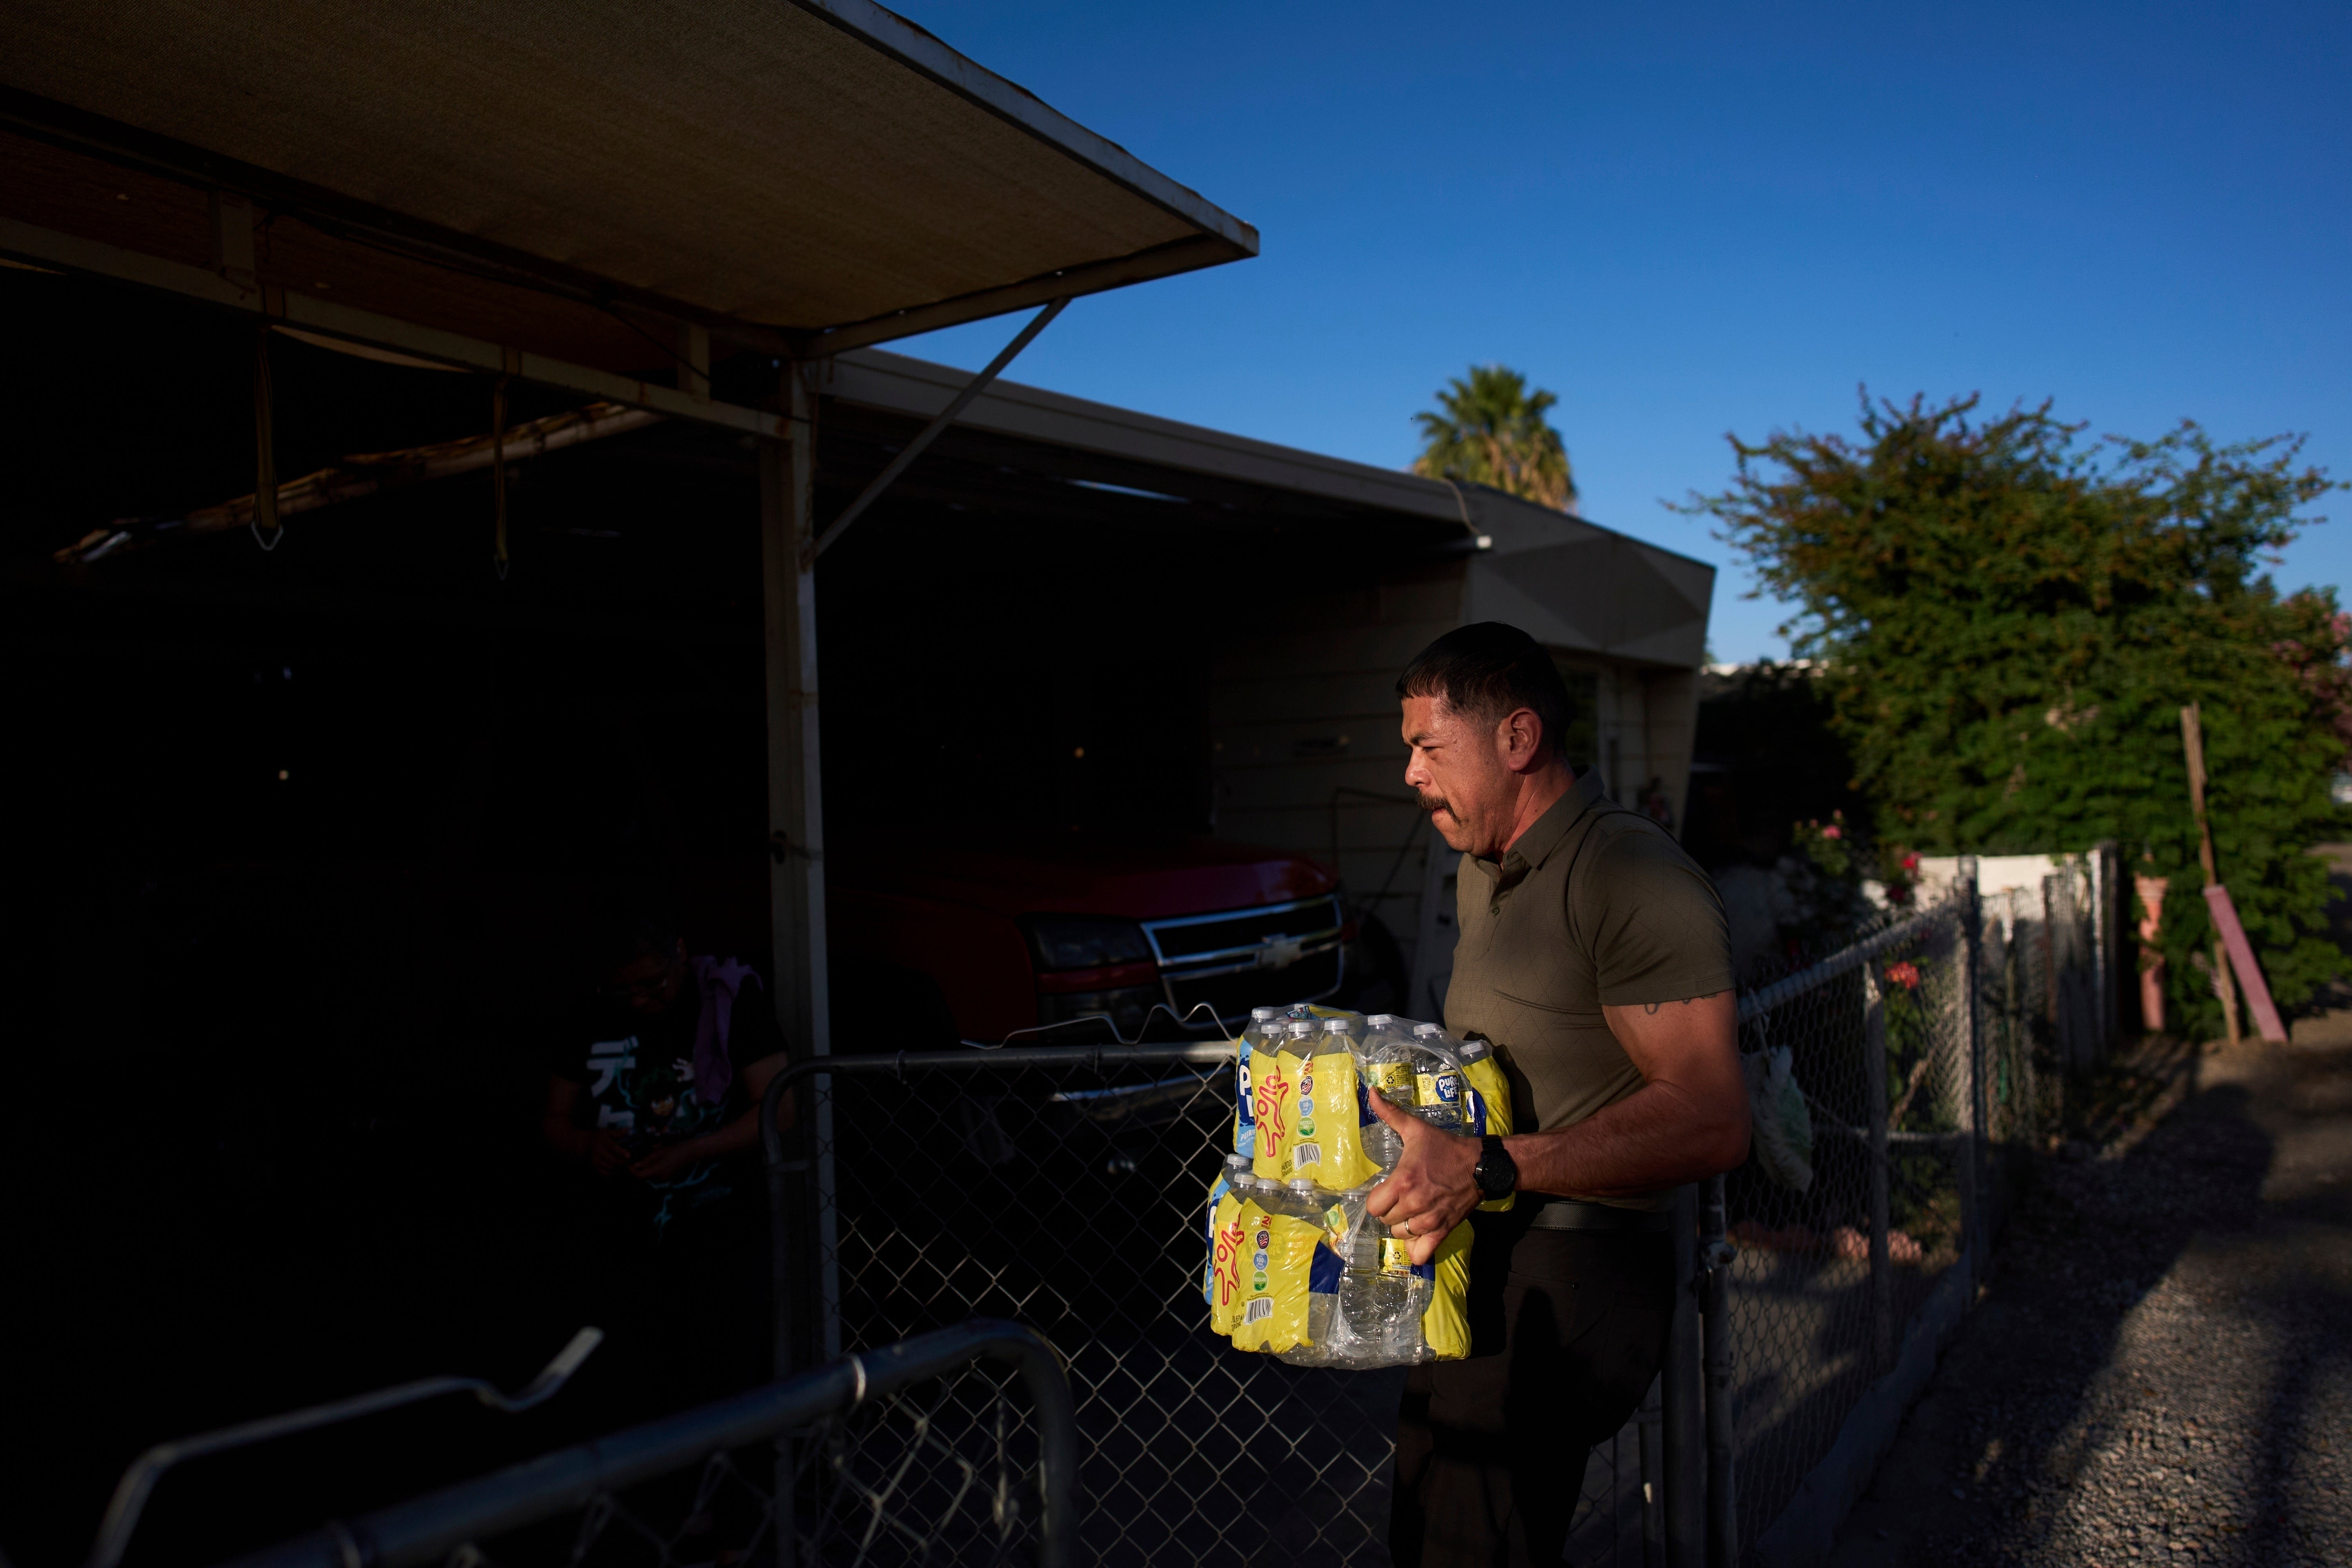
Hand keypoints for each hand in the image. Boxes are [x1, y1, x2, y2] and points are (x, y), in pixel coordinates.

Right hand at [583, 1130, 630, 1176]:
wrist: (583, 1144)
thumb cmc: (597, 1137)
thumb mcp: (606, 1132)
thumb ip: (617, 1133)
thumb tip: (628, 1130)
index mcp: (603, 1142)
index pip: (613, 1148)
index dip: (621, 1152)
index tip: (628, 1155)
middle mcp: (599, 1152)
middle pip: (613, 1160)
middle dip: (623, 1162)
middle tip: (631, 1162)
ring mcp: (596, 1161)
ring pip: (610, 1167)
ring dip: (619, 1168)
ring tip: (626, 1166)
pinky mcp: (594, 1167)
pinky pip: (605, 1173)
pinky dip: (612, 1173)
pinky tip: (617, 1170)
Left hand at [629, 1142, 700, 1182]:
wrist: (691, 1152)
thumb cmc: (675, 1148)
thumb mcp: (659, 1152)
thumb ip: (646, 1160)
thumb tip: (635, 1166)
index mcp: (657, 1171)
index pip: (639, 1175)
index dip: (631, 1170)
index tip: (628, 1163)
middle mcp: (660, 1178)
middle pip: (643, 1176)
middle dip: (637, 1169)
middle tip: (634, 1159)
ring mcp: (664, 1179)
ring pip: (648, 1176)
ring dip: (644, 1169)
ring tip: (643, 1158)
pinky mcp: (667, 1177)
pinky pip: (655, 1175)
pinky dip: (651, 1170)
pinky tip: (653, 1161)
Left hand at [1362, 1093, 1480, 1264]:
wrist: (1480, 1165)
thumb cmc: (1445, 1147)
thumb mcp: (1416, 1129)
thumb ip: (1390, 1113)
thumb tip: (1371, 1092)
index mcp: (1403, 1181)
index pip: (1374, 1206)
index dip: (1377, 1200)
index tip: (1386, 1192)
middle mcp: (1414, 1203)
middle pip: (1386, 1221)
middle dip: (1390, 1211)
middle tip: (1401, 1200)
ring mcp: (1429, 1220)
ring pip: (1401, 1235)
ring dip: (1403, 1227)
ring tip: (1411, 1212)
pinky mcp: (1443, 1231)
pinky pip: (1422, 1253)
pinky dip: (1417, 1247)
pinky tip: (1419, 1234)